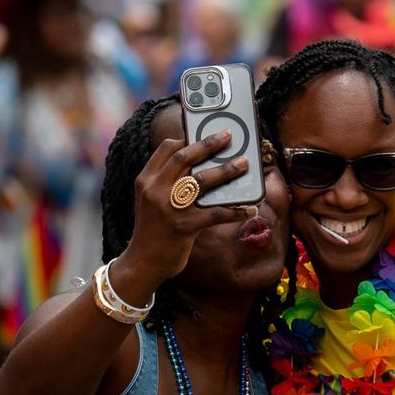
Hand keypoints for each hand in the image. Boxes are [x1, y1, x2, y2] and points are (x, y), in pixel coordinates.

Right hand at [117, 130, 250, 288]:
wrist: (143, 261)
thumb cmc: (154, 228)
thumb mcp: (152, 200)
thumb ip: (168, 182)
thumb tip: (203, 165)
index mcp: (146, 179)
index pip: (166, 149)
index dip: (187, 138)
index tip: (205, 132)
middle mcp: (155, 189)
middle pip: (185, 157)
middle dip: (209, 144)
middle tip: (228, 136)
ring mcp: (169, 208)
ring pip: (203, 181)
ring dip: (227, 171)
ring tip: (244, 164)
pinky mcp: (184, 227)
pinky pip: (216, 214)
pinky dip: (236, 210)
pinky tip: (251, 209)